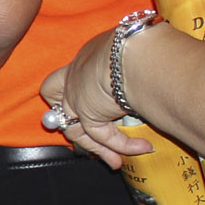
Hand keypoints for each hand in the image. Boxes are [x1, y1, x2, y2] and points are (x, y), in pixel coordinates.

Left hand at [40, 34, 146, 170]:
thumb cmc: (139, 45)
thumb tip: (149, 64)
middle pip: (55, 100)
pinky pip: (103, 137)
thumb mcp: (133, 50)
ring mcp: (77, 97)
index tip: (91, 98)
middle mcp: (76, 76)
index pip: (71, 75)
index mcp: (88, 56)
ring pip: (77, 130)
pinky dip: (123, 146)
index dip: (72, 88)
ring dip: (101, 148)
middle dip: (66, 118)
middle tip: (83, 135)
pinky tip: (142, 148)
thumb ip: (133, 63)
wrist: (136, 53)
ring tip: (118, 159)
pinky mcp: (88, 114)